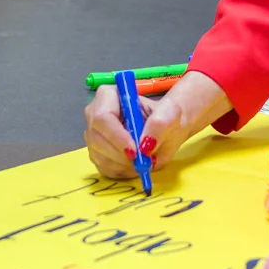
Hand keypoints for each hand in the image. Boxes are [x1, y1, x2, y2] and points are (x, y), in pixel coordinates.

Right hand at [83, 70, 232, 180]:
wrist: (172, 124)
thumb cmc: (172, 114)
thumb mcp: (173, 114)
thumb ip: (161, 124)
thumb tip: (146, 145)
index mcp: (110, 95)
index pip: (101, 116)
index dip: (115, 135)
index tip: (134, 150)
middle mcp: (96, 112)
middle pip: (95, 137)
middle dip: (119, 154)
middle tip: (142, 163)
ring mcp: (95, 133)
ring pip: (96, 154)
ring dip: (120, 165)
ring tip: (142, 164)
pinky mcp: (99, 150)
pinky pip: (101, 166)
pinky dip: (118, 172)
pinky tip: (135, 168)